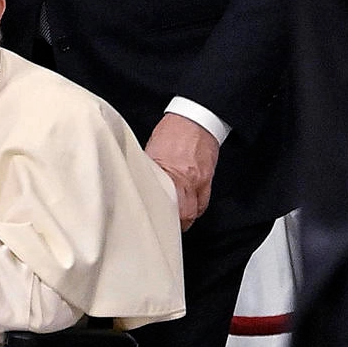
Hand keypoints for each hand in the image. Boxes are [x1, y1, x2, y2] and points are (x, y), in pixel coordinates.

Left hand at [144, 113, 219, 230]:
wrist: (195, 120)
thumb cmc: (172, 132)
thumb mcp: (152, 151)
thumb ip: (150, 171)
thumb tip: (139, 183)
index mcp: (167, 173)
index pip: (162, 202)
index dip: (157, 216)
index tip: (150, 221)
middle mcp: (186, 180)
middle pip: (182, 213)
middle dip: (174, 223)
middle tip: (163, 227)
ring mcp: (199, 181)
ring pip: (194, 211)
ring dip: (185, 219)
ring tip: (175, 222)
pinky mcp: (208, 180)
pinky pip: (203, 203)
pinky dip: (195, 209)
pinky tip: (188, 210)